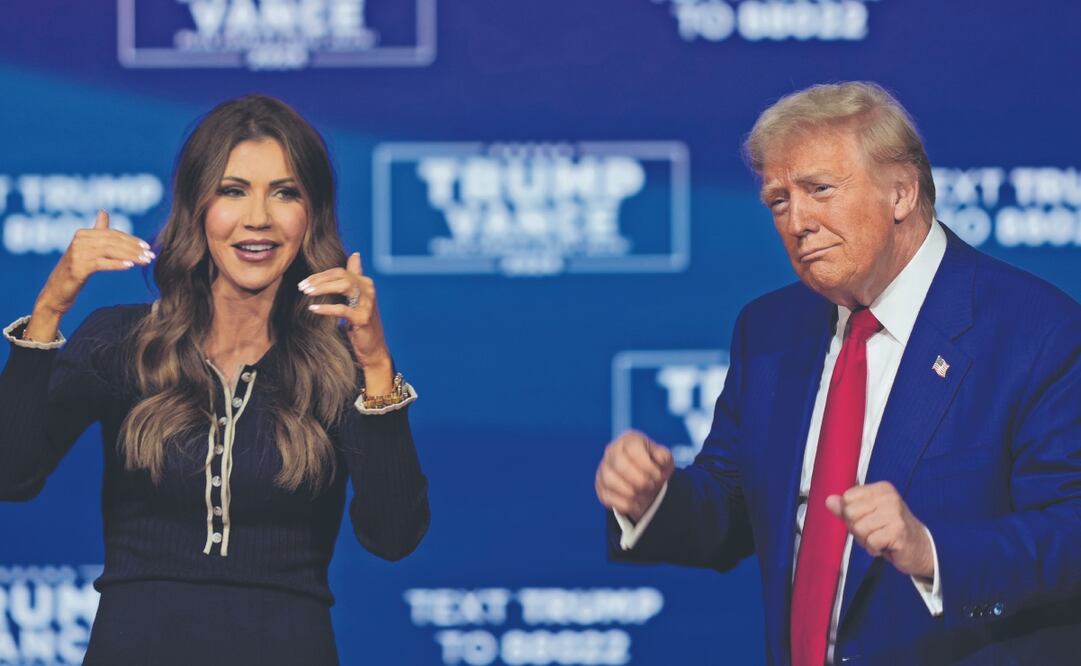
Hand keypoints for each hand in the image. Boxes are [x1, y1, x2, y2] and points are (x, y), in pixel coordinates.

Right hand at [27, 210, 153, 340]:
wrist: (57, 292)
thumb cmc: (75, 270)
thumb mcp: (86, 249)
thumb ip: (97, 231)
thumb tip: (104, 211)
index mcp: (83, 234)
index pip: (113, 234)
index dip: (131, 240)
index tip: (148, 247)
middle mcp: (79, 241)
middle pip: (113, 241)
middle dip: (134, 248)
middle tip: (151, 255)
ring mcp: (77, 254)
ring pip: (110, 251)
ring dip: (130, 256)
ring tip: (145, 261)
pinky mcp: (77, 268)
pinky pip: (101, 264)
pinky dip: (116, 264)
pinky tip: (130, 266)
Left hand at [299, 252, 393, 390]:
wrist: (373, 348)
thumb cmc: (361, 322)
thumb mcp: (358, 297)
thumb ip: (355, 276)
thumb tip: (355, 255)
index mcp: (365, 283)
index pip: (340, 271)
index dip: (321, 274)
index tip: (305, 281)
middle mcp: (369, 290)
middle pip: (342, 275)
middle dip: (319, 279)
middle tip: (302, 287)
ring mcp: (368, 304)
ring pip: (344, 286)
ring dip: (323, 288)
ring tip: (307, 293)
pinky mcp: (363, 319)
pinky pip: (342, 310)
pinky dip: (326, 308)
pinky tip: (313, 309)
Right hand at [595, 430, 674, 522]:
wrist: (645, 479)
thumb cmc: (654, 465)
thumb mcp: (664, 458)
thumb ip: (664, 456)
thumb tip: (661, 459)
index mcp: (629, 440)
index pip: (633, 449)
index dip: (647, 465)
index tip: (658, 476)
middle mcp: (612, 450)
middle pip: (619, 464)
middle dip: (639, 480)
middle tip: (651, 486)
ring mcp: (603, 468)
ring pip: (610, 480)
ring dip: (631, 492)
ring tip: (644, 495)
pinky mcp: (600, 486)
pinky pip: (607, 496)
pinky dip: (624, 504)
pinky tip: (636, 504)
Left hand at [826, 481, 933, 578]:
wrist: (920, 548)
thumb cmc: (891, 530)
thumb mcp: (867, 515)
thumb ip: (847, 507)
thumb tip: (829, 500)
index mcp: (881, 489)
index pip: (847, 498)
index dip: (851, 514)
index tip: (868, 520)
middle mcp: (889, 497)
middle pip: (850, 513)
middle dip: (857, 528)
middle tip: (874, 532)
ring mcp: (895, 513)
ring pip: (859, 528)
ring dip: (866, 540)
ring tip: (880, 539)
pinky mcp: (898, 531)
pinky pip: (870, 542)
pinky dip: (874, 549)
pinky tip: (886, 546)